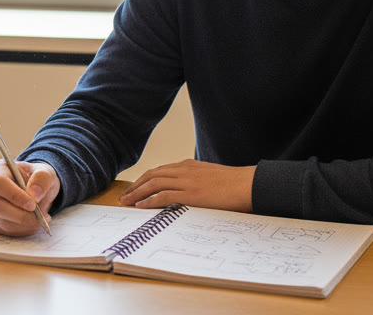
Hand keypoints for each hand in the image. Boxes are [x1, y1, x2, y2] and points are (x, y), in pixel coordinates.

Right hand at [0, 159, 59, 235]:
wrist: (34, 189)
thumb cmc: (37, 179)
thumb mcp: (46, 173)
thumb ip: (42, 179)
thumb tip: (34, 195)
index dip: (15, 196)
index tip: (32, 205)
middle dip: (21, 215)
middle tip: (40, 217)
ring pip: (1, 221)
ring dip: (24, 224)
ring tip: (40, 218)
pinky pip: (4, 230)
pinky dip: (21, 230)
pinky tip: (31, 222)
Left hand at [118, 159, 255, 211]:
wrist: (249, 184)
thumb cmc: (234, 184)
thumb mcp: (211, 177)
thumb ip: (197, 181)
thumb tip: (189, 193)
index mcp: (188, 165)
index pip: (159, 171)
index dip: (144, 180)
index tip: (134, 189)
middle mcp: (184, 170)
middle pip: (152, 175)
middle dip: (135, 186)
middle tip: (124, 197)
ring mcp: (187, 181)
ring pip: (154, 184)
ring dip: (137, 193)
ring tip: (126, 202)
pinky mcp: (191, 194)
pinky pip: (164, 196)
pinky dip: (149, 200)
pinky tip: (140, 206)